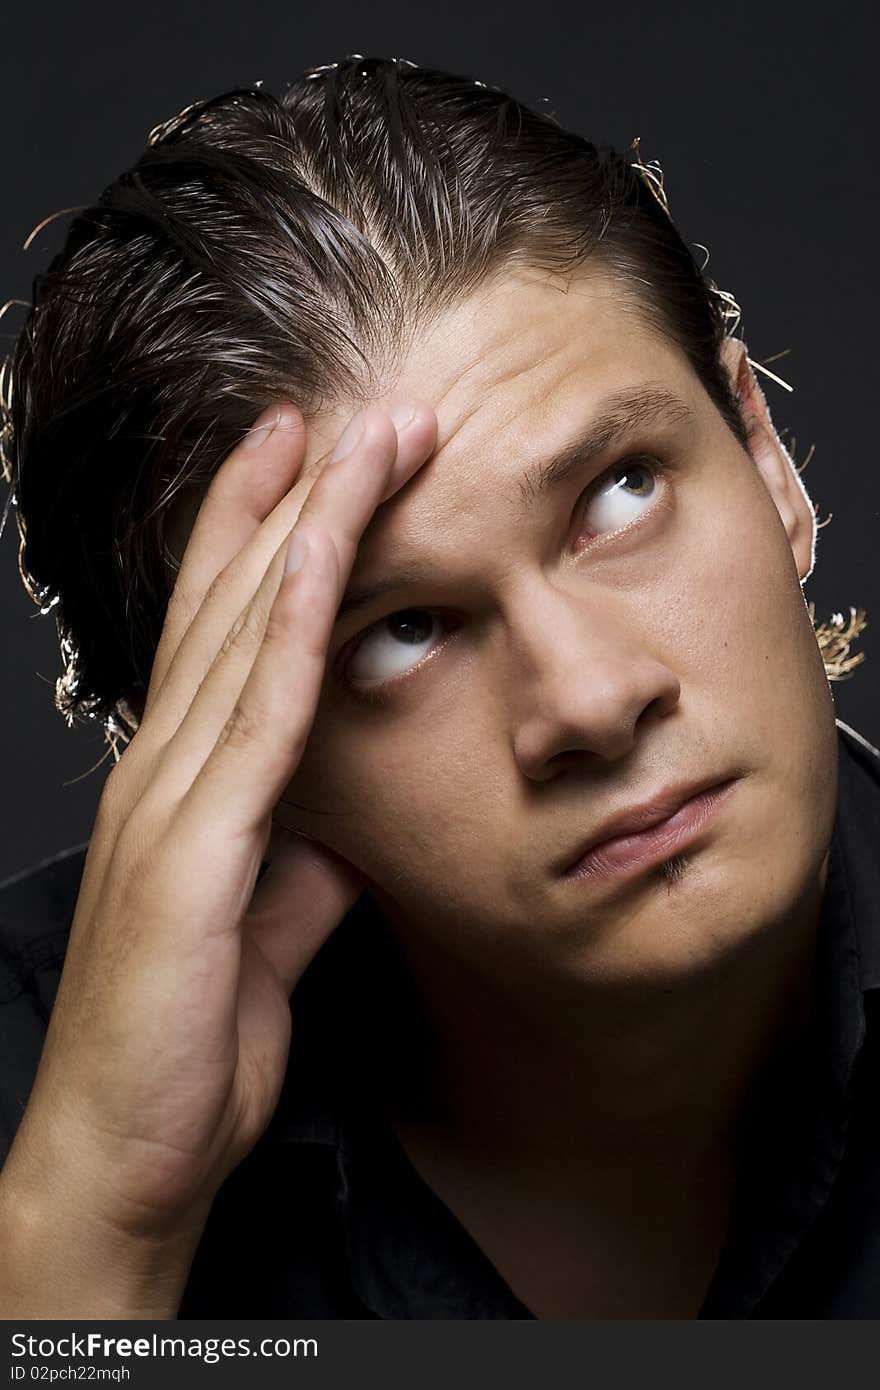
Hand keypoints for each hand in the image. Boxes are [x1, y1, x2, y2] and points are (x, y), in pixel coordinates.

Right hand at [0, 397, 436, 1312]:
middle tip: (344, 408)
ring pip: (240, 636)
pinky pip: (253, 722)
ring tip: (350, 439)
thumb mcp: (264, 933)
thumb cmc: (187, 1047)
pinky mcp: (188, 856)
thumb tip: (343, 822)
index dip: (264, 541)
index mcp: (185, 788)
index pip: (225, 635)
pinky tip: (322, 562)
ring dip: (299, 531)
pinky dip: (287, 631)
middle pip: (231, 606)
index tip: (315, 463)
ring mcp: (169, 806)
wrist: (128, 1159)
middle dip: (289, 499)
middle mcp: (165, 774)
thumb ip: (299, 868)